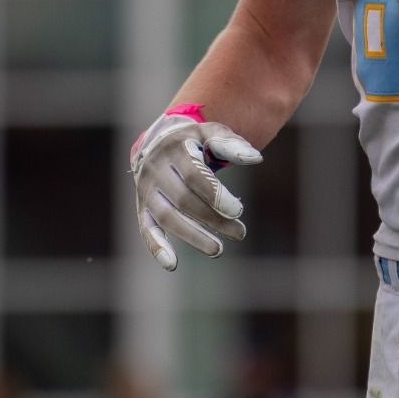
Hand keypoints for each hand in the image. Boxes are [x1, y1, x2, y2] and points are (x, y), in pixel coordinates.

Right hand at [128, 111, 261, 270]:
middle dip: (212, 218)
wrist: (158, 143)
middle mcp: (156, 170)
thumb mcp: (211, 133)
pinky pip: (146, 229)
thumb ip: (231, 144)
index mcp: (175, 149)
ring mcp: (147, 191)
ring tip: (218, 250)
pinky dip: (156, 247)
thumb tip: (255, 158)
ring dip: (192, 236)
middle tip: (239, 232)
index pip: (194, 174)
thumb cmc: (193, 141)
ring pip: (166, 217)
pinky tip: (172, 264)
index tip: (237, 210)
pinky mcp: (142, 208)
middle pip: (183, 199)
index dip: (215, 194)